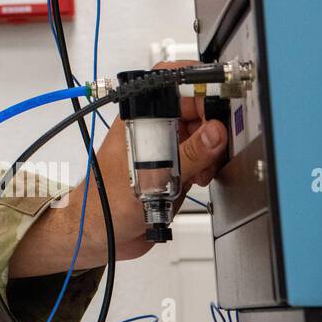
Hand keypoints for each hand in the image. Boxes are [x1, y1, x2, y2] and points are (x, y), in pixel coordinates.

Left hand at [68, 60, 228, 265]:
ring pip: (200, 136)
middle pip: (194, 110)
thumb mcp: (151, 178)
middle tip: (212, 149)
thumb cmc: (105, 203)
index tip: (221, 104)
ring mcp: (162, 150)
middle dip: (210, 127)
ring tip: (199, 172)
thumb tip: (214, 132)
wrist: (101, 235)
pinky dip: (205, 168)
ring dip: (208, 153)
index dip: (198, 87)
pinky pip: (198, 159)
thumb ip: (187, 154)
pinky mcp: (171, 169)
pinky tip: (197, 181)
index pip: (170, 86)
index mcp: (138, 121)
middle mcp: (151, 131)